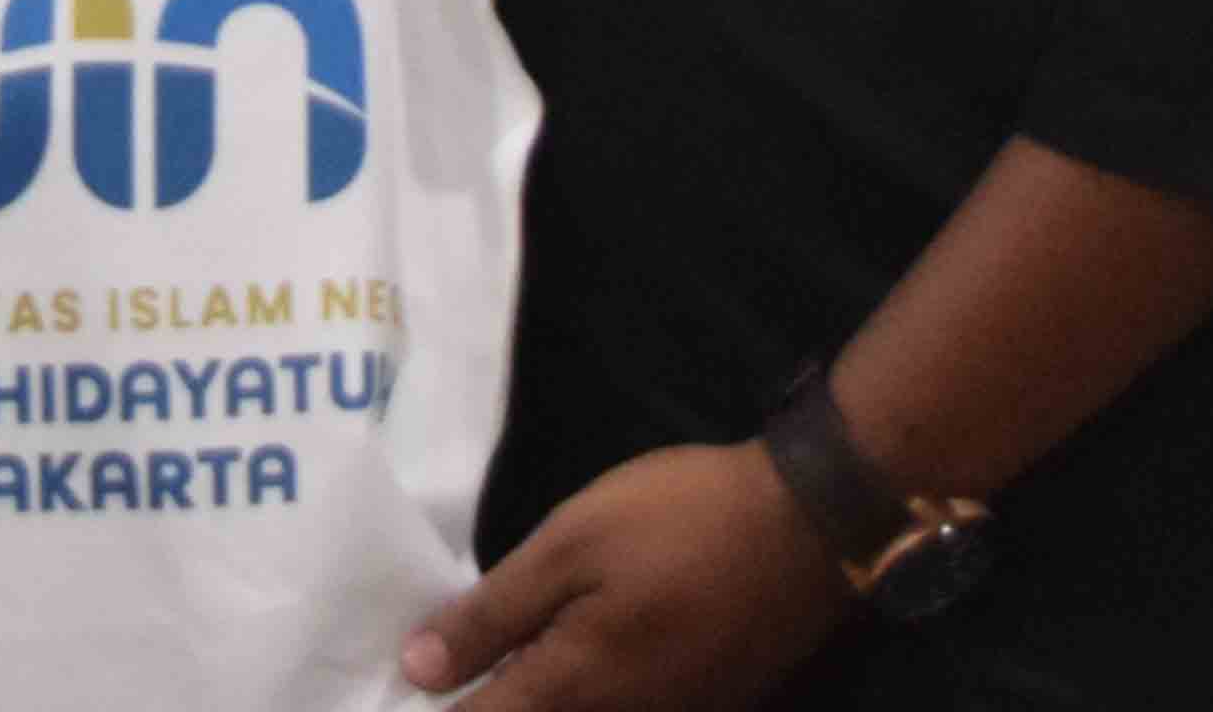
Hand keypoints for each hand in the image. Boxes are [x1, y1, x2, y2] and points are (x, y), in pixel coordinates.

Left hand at [402, 443, 851, 709]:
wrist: (810, 522)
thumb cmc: (678, 519)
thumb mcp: (572, 544)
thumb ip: (494, 614)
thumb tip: (419, 670)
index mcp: (573, 687)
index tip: (402, 699)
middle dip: (487, 709)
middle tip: (449, 677)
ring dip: (534, 704)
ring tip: (501, 673)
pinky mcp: (705, 708)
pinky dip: (591, 700)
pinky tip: (576, 666)